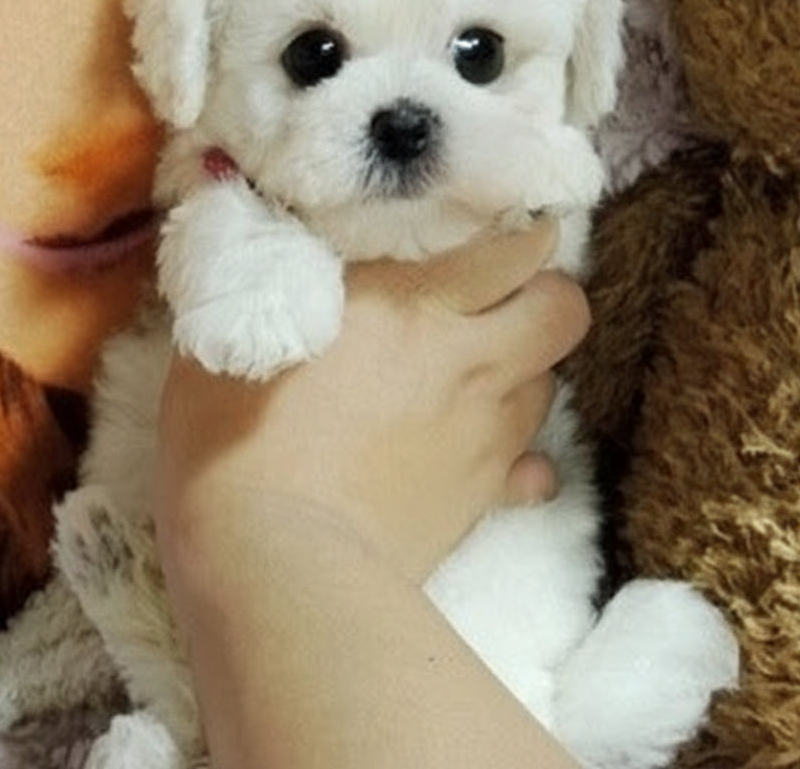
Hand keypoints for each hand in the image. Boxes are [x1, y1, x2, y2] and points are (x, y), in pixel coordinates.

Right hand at [154, 219, 589, 584]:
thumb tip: (292, 242)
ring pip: (550, 384)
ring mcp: (486, 433)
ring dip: (524, 371)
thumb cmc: (235, 434)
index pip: (515, 251)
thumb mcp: (240, 330)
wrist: (271, 560)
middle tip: (504, 302)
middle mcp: (468, 361)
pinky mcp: (485, 498)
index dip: (523, 240)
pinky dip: (523, 458)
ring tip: (478, 377)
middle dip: (547, 298)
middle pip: (564, 312)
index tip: (505, 238)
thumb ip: (285, 278)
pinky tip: (489, 457)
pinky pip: (536, 469)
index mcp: (413, 304)